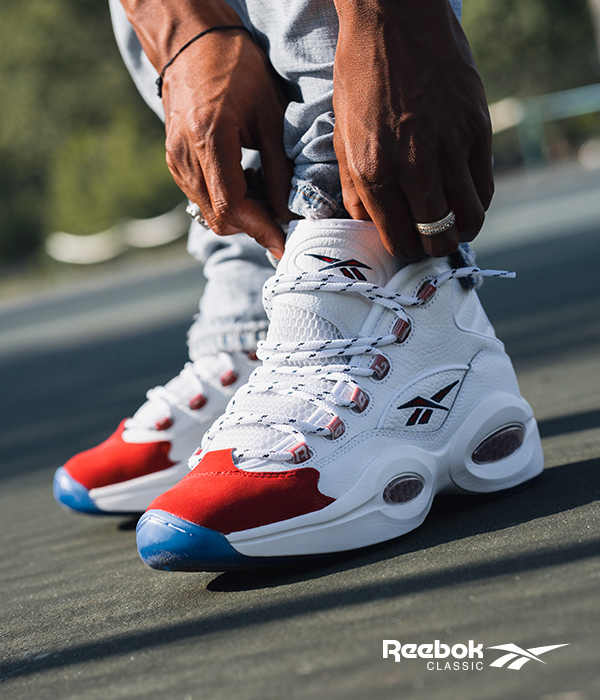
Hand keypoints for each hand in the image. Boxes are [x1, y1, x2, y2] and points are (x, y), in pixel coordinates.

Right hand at [161, 29, 291, 257]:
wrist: (192, 42)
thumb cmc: (236, 68)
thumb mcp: (270, 114)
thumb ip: (279, 168)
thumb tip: (288, 212)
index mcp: (208, 140)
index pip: (232, 208)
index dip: (261, 230)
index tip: (284, 244)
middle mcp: (184, 157)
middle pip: (220, 219)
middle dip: (254, 223)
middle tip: (280, 207)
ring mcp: (175, 161)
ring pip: (210, 213)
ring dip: (242, 211)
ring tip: (264, 184)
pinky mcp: (175, 162)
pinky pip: (202, 198)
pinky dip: (228, 199)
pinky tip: (245, 176)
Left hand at [332, 0, 493, 258]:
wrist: (394, 18)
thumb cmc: (361, 77)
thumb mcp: (342, 135)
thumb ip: (354, 187)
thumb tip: (368, 225)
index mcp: (374, 169)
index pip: (398, 240)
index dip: (403, 251)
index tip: (405, 245)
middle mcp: (414, 164)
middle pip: (437, 238)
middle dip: (432, 248)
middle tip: (429, 240)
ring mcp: (451, 147)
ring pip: (469, 220)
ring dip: (459, 230)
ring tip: (449, 222)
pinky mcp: (478, 128)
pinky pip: (485, 187)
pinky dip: (476, 202)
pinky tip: (463, 195)